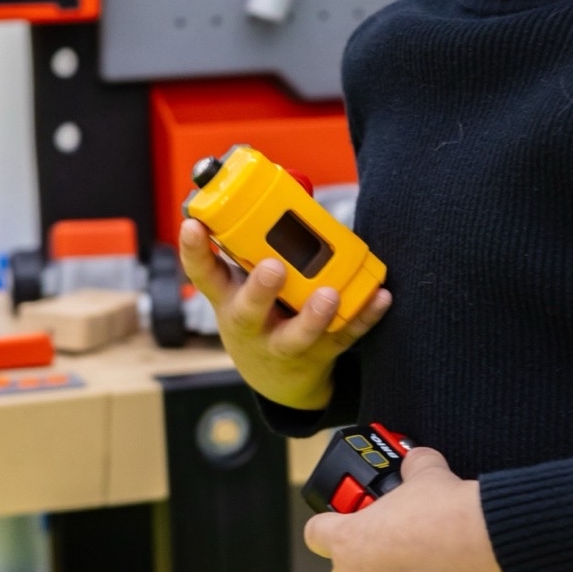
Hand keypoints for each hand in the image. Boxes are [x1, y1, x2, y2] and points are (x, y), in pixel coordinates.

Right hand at [179, 217, 387, 413]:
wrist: (275, 379)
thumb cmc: (259, 318)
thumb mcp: (239, 290)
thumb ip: (251, 251)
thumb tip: (277, 193)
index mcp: (228, 302)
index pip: (203, 275)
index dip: (194, 251)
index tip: (194, 225)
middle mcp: (251, 326)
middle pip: (248, 313)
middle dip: (259, 291)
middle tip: (272, 268)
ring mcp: (285, 344)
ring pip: (296, 337)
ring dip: (312, 317)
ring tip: (327, 294)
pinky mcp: (320, 353)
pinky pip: (344, 336)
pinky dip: (363, 317)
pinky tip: (378, 298)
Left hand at [303, 445, 514, 571]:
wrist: (484, 553)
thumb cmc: (451, 517)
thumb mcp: (427, 477)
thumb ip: (413, 469)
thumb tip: (418, 459)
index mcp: (346, 540)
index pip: (318, 536)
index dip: (334, 531)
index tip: (347, 532)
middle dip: (374, 569)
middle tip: (410, 559)